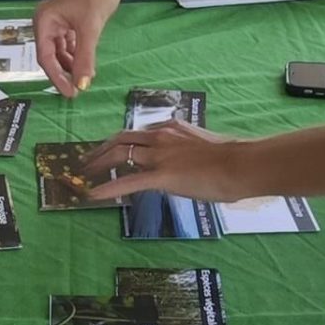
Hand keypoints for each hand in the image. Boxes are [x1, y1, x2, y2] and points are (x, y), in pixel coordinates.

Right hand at [34, 0, 124, 96]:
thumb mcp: (90, 28)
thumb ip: (84, 57)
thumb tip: (82, 84)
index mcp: (44, 20)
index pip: (45, 57)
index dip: (57, 77)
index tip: (70, 93)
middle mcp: (46, 20)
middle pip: (50, 54)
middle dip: (63, 72)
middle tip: (77, 89)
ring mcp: (58, 18)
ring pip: (60, 49)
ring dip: (70, 63)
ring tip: (84, 77)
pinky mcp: (69, 17)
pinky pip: (68, 41)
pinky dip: (76, 53)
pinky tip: (86, 62)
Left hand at [80, 118, 257, 201]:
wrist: (241, 164)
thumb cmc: (232, 160)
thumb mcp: (203, 147)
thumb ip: (187, 151)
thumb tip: (183, 163)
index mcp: (171, 129)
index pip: (137, 133)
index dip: (118, 142)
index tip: (108, 150)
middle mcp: (161, 137)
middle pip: (120, 139)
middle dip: (99, 150)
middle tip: (85, 161)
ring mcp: (159, 155)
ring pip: (119, 155)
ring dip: (97, 164)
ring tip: (82, 176)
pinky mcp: (161, 176)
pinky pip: (128, 182)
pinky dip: (107, 188)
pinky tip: (93, 195)